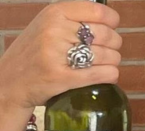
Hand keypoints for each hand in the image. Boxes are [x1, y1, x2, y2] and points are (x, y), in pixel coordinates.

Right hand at [0, 1, 121, 110]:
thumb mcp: (47, 26)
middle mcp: (55, 30)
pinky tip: (105, 76)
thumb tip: (109, 21)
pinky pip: (104, 74)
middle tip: (106, 53)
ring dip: (112, 63)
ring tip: (102, 65)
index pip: (99, 12)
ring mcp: (57, 54)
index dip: (112, 23)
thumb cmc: (35, 54)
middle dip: (113, 46)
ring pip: (109, 56)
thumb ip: (74, 20)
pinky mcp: (63, 77)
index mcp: (54, 13)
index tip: (110, 30)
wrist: (10, 82)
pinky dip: (110, 75)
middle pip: (108, 36)